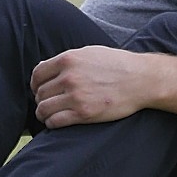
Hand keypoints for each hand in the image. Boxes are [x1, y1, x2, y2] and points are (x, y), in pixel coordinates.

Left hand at [30, 46, 148, 127]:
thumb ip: (67, 60)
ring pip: (43, 108)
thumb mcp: (90, 53)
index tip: (39, 90)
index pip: (38, 74)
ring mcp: (76, 96)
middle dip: (41, 99)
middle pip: (40, 92)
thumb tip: (44, 67)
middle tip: (49, 103)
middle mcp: (69, 77)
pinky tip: (57, 121)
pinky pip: (55, 121)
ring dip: (43, 113)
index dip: (35, 84)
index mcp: (68, 59)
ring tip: (49, 114)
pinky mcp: (84, 113)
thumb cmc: (117, 65)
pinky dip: (51, 123)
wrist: (141, 80)